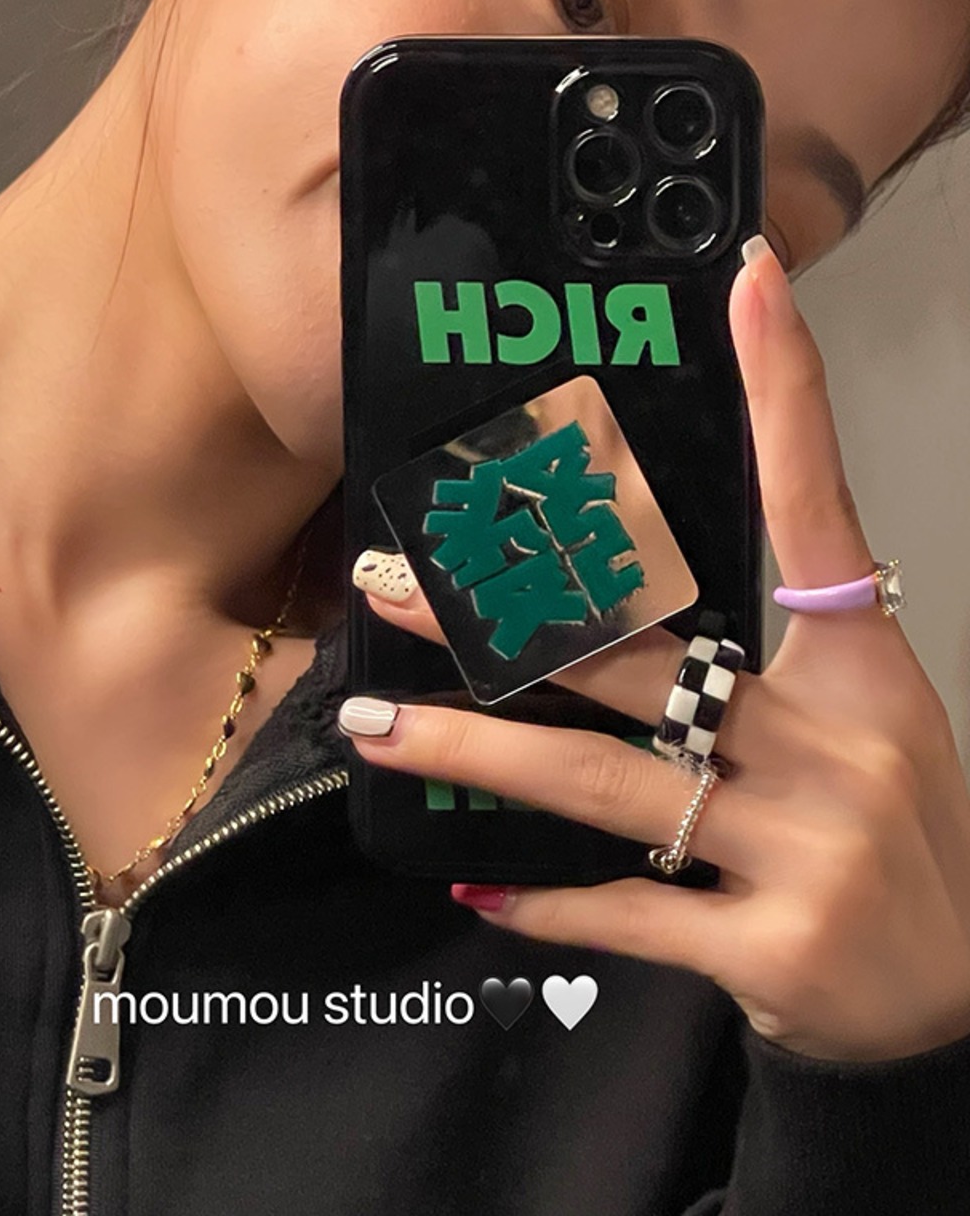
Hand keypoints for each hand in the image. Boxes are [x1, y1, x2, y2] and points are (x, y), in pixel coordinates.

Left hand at [340, 238, 969, 1062]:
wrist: (966, 998)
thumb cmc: (894, 837)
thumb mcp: (861, 724)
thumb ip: (756, 663)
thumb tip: (615, 611)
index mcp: (861, 668)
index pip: (815, 507)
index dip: (783, 393)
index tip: (743, 286)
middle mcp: (833, 743)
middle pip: (639, 650)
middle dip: (502, 617)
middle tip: (389, 585)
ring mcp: (806, 848)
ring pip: (602, 778)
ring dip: (474, 751)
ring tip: (373, 727)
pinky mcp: (773, 947)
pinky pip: (628, 910)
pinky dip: (543, 899)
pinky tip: (472, 881)